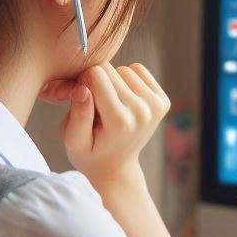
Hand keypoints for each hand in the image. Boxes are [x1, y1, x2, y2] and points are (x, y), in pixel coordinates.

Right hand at [57, 62, 169, 193]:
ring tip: (109, 106)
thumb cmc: (89, 153)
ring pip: (124, 69)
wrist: (115, 167)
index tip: (83, 103)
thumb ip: (77, 115)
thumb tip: (82, 88)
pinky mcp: (163, 102)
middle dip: (97, 83)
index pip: (95, 74)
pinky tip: (122, 100)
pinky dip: (127, 80)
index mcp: (120, 122)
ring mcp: (156, 107)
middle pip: (110, 70)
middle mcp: (142, 112)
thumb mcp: (73, 141)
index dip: (83, 83)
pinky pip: (138, 70)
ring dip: (113, 82)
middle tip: (96, 108)